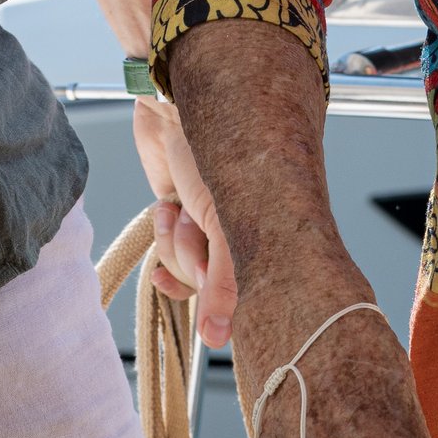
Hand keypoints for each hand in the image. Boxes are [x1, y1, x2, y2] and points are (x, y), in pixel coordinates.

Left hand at [132, 94, 237, 343]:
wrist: (172, 102)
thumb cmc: (216, 144)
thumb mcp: (224, 217)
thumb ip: (224, 280)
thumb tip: (216, 336)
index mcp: (274, 236)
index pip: (260, 296)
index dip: (232, 306)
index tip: (218, 322)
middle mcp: (245, 239)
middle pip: (215, 291)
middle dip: (193, 262)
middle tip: (195, 227)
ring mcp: (212, 232)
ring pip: (187, 275)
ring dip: (174, 244)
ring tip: (179, 208)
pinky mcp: (184, 223)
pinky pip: (169, 260)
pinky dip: (163, 244)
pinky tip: (167, 215)